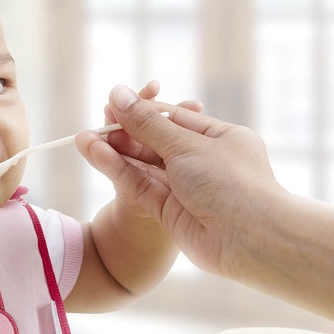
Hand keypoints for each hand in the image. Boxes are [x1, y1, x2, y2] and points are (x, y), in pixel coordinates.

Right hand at [75, 84, 282, 275]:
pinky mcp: (171, 212)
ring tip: (83, 139)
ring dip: (115, 152)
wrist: (251, 240)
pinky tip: (95, 155)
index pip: (175, 119)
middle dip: (124, 133)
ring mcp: (187, 189)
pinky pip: (141, 186)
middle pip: (156, 142)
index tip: (114, 103)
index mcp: (220, 138)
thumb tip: (119, 93)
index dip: (143, 112)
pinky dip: (119, 170)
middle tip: (95, 122)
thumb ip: (147, 123)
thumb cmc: (230, 182)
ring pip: (144, 165)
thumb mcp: (186, 145)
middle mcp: (204, 162)